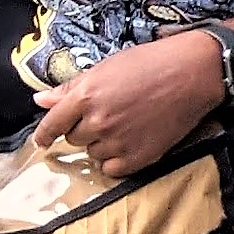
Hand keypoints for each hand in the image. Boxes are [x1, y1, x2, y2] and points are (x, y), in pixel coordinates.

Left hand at [31, 32, 223, 178]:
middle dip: (85, 129)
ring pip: (93, 154)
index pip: (53, 123)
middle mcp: (98, 121)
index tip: (41, 141)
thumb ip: (70, 88)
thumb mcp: (106, 68)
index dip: (44, 135)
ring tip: (124, 126)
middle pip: (74, 139)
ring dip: (102, 144)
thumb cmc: (151, 64)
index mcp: (86, 95)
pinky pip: (112, 169)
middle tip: (107, 116)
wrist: (192, 74)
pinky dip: (116, 160)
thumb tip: (41, 100)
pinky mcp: (138, 157)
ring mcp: (118, 141)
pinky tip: (129, 143)